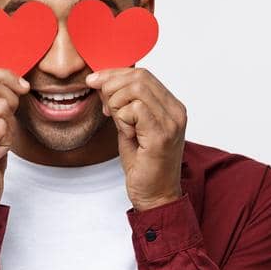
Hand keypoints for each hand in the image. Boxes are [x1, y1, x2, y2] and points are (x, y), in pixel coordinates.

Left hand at [88, 67, 185, 211]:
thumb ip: (124, 105)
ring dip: (117, 104)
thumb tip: (104, 82)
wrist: (155, 196)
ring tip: (119, 124)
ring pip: (135, 89)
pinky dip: (122, 119)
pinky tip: (127, 134)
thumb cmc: (143, 165)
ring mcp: (171, 122)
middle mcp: (176, 111)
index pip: (142, 74)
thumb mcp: (130, 127)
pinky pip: (135, 109)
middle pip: (138, 77)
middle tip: (104, 108)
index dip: (114, 74)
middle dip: (111, 86)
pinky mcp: (162, 135)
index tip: (95, 81)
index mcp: (171, 106)